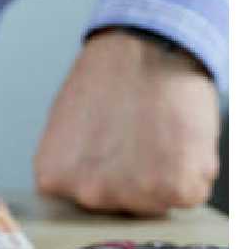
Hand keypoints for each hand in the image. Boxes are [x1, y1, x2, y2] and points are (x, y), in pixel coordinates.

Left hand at [34, 29, 220, 215]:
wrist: (151, 45)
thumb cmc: (109, 77)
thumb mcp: (65, 125)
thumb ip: (71, 164)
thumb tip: (84, 185)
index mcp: (54, 179)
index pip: (82, 196)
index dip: (105, 171)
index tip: (113, 145)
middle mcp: (88, 194)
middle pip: (120, 204)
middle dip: (134, 178)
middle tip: (141, 136)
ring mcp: (132, 195)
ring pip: (157, 202)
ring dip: (166, 176)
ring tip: (162, 133)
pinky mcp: (176, 189)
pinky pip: (191, 195)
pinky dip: (195, 171)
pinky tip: (182, 138)